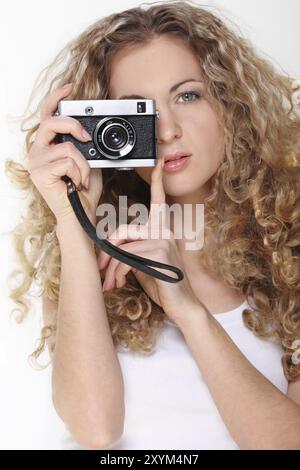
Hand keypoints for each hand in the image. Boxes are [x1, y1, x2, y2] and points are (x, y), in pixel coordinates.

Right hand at [25, 83, 102, 222]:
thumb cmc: (82, 191)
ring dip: (83, 163)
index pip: (47, 115)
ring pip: (66, 146)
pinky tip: (77, 183)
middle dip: (73, 125)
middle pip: (51, 122)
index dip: (56, 98)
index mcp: (47, 146)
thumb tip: (93, 132)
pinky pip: (67, 161)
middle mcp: (37, 151)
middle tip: (87, 137)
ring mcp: (36, 162)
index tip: (69, 87)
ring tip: (83, 177)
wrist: (79, 215)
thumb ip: (87, 147)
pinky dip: (80, 172)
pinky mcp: (40, 173)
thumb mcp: (89, 163)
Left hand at [97, 157, 200, 324]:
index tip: (159, 163)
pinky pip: (126, 258)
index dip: (158, 181)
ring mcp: (163, 239)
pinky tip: (119, 283)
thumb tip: (107, 250)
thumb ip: (130, 249)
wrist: (182, 305)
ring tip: (110, 283)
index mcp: (162, 229)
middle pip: (123, 229)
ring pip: (122, 247)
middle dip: (106, 252)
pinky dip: (117, 273)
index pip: (159, 201)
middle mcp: (164, 230)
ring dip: (110, 268)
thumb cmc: (162, 283)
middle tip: (101, 269)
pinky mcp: (159, 252)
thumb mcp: (143, 262)